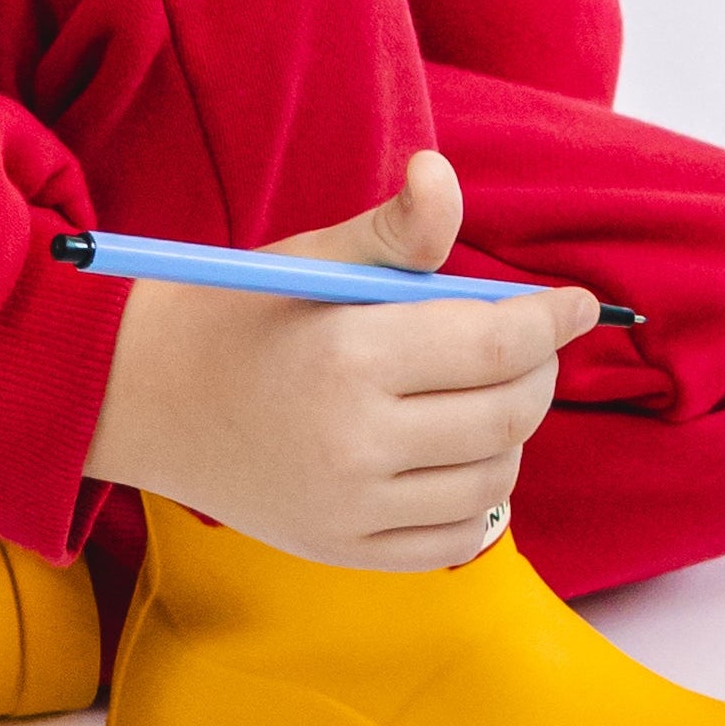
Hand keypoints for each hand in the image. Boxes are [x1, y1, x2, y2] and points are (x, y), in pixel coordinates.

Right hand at [82, 153, 597, 569]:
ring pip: (494, 479)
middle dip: (540, 372)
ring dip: (511, 434)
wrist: (147, 398)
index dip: (553, 320)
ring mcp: (349, 510)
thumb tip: (441, 173)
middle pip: (509, 415)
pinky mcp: (344, 552)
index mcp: (349, 356)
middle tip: (533, 344)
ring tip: (484, 394)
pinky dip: (478, 497)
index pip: (497, 342)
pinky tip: (460, 455)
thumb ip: (397, 229)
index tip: (577, 305)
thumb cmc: (244, 314)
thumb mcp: (318, 258)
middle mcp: (353, 444)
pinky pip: (456, 537)